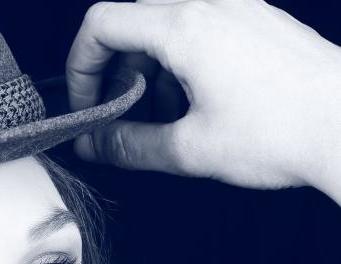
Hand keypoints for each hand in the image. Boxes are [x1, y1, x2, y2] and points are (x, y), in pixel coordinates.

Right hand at [66, 0, 340, 199]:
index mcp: (184, 26)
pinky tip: (198, 104)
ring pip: (166, 22)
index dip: (81, 67)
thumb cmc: (281, 131)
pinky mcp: (257, 17)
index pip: (102, 24)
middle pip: (132, 20)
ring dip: (150, 67)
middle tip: (122, 116)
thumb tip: (94, 145)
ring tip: (165, 118)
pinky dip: (183, 59)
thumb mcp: (191, 149)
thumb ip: (130, 146)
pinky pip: (201, 24)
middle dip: (116, 70)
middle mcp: (209, 2)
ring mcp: (237, 4)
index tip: (88, 106)